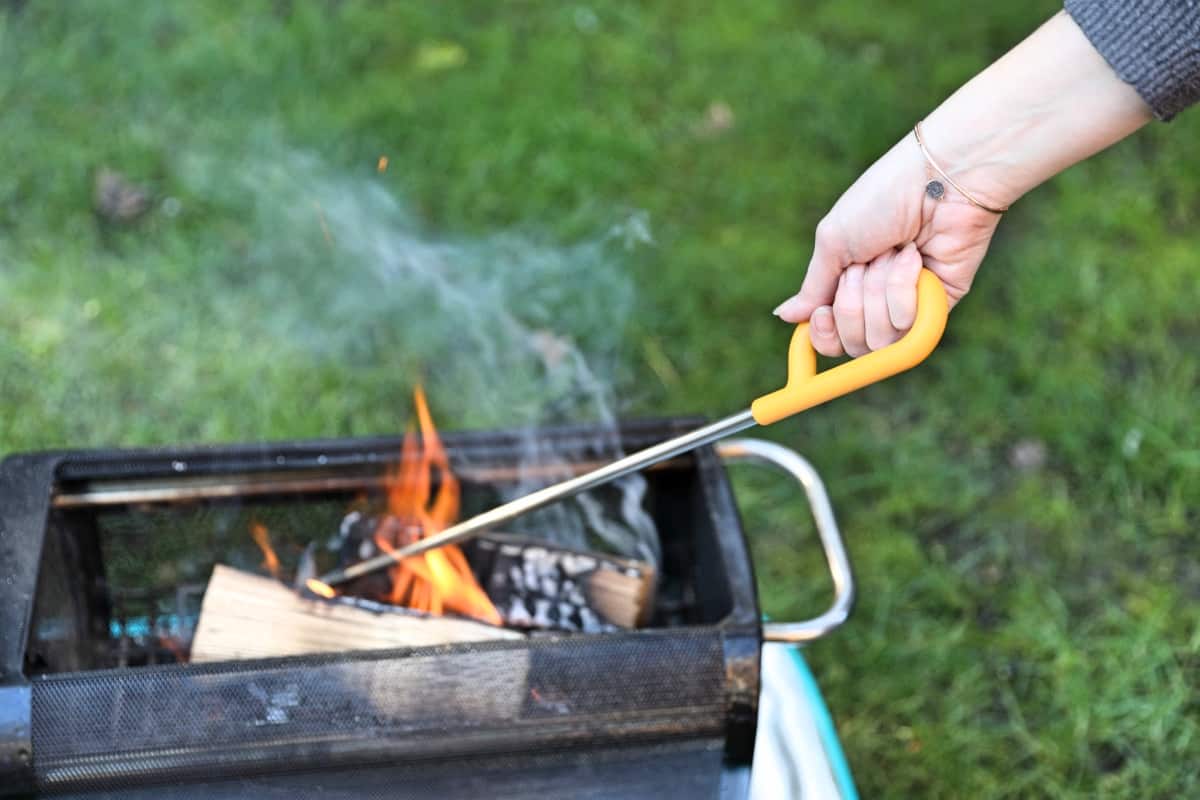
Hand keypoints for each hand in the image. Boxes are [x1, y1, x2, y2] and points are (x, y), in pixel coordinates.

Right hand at [772, 133, 1002, 356]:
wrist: (936, 181)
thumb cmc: (881, 200)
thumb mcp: (833, 242)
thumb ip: (813, 287)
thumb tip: (785, 316)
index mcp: (848, 288)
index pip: (831, 338)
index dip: (824, 335)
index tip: (822, 313)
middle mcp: (877, 303)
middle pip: (854, 343)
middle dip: (852, 303)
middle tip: (865, 265)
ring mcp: (909, 307)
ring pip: (880, 337)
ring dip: (879, 290)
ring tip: (895, 253)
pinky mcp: (938, 306)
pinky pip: (910, 326)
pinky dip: (904, 289)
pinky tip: (915, 258)